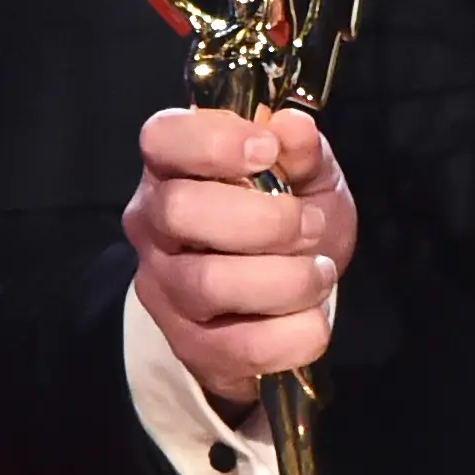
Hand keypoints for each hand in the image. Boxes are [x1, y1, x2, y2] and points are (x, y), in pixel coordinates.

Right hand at [121, 106, 352, 411]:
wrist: (282, 301)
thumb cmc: (286, 221)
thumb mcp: (307, 177)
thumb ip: (303, 152)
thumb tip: (292, 128)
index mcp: (175, 165)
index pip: (163, 138)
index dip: (213, 142)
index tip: (266, 151)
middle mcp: (154, 223)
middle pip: (181, 211)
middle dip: (264, 220)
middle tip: (311, 227)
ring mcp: (163, 287)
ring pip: (208, 283)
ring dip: (286, 280)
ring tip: (321, 273)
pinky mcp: (188, 345)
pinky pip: (237, 347)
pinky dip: (293, 334)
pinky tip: (312, 318)